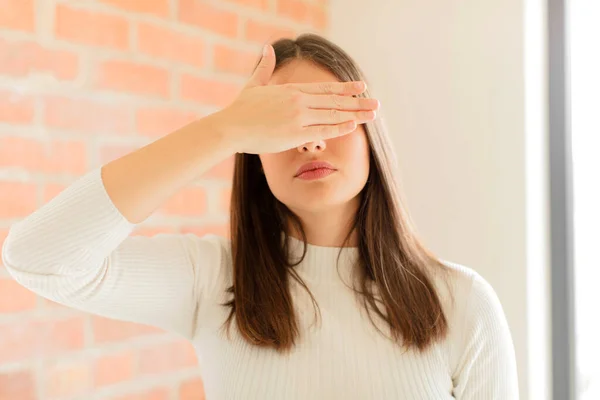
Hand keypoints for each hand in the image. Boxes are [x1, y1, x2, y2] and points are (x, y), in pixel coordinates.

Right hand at [212, 44, 379, 153]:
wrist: (231, 127)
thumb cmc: (241, 109)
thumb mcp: (254, 85)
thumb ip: (264, 67)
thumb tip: (266, 48)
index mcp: (292, 90)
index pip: (325, 88)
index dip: (345, 88)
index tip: (361, 87)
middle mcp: (299, 101)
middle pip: (334, 101)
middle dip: (358, 102)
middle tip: (376, 104)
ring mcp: (298, 117)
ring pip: (333, 115)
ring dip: (355, 114)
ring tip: (373, 114)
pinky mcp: (295, 133)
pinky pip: (323, 130)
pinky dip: (339, 127)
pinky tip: (354, 125)